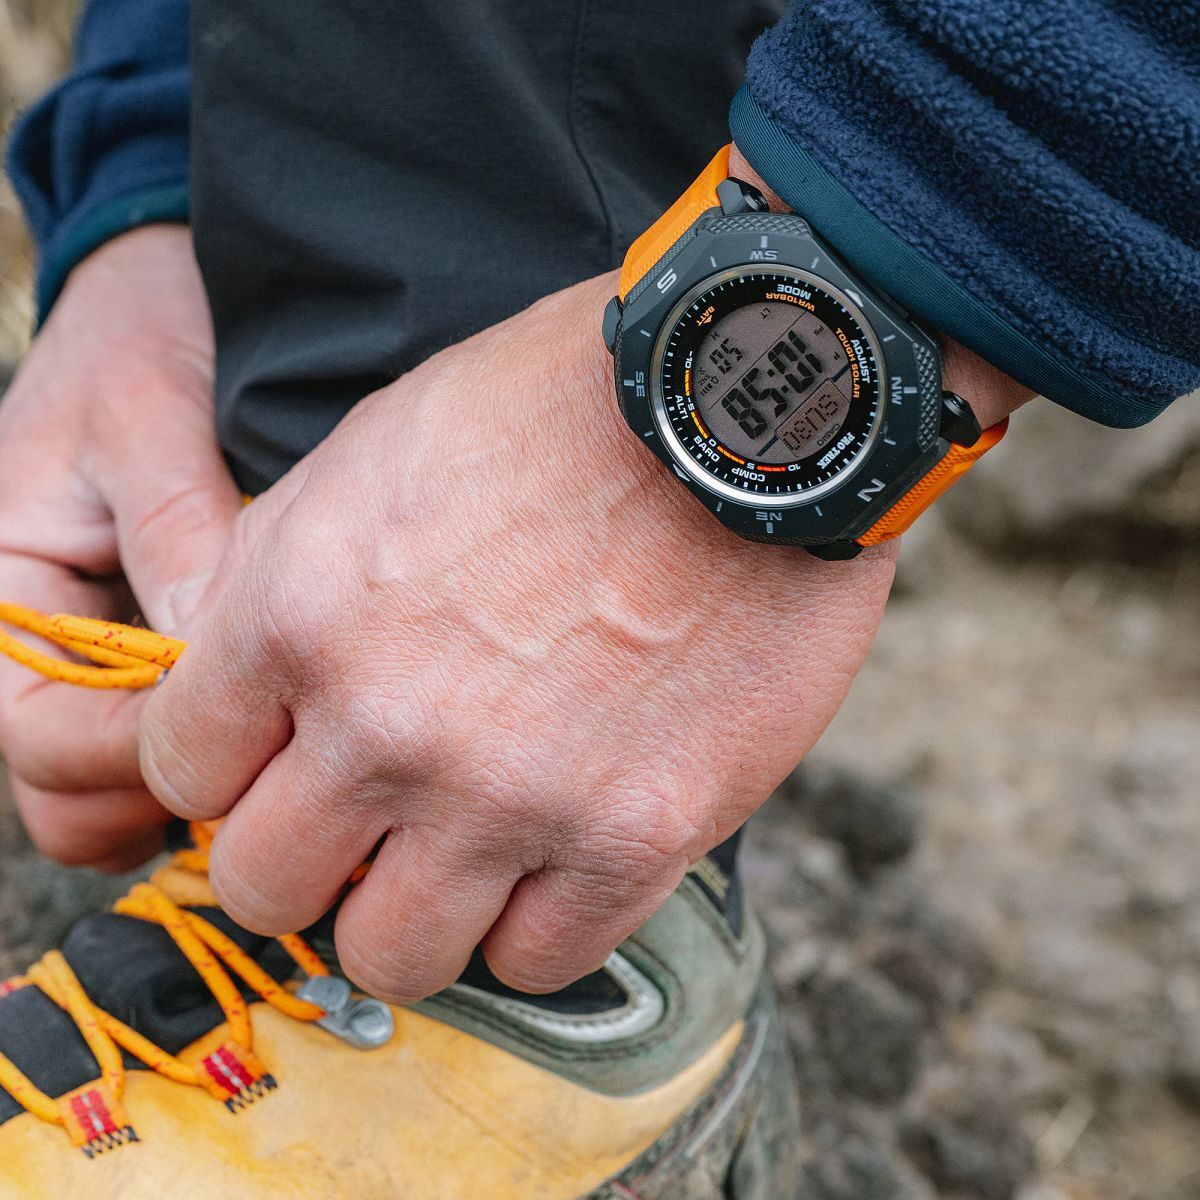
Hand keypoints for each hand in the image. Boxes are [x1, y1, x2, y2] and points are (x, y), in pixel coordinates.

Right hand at [0, 226, 240, 869]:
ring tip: (278, 735)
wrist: (155, 297)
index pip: (43, 739)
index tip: (243, 719)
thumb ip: (177, 541)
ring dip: (188, 783)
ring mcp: (88, 659)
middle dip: (164, 787)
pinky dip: (206, 752)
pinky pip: (159, 744)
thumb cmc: (133, 341)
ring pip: (114, 788)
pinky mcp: (143, 649)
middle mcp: (31, 648)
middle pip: (71, 791)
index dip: (144, 749)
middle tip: (269, 749)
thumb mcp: (145, 422)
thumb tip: (223, 664)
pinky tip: (274, 713)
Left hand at [139, 271, 901, 1000]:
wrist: (733, 414)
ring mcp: (509, 796)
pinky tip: (557, 855)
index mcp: (296, 615)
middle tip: (368, 817)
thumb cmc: (553, 413)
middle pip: (264, 889)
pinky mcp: (633, 838)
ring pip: (388, 959)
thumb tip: (241, 685)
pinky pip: (535, 963)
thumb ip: (277, 579)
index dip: (229, 770)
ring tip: (465, 850)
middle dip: (305, 859)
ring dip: (413, 913)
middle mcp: (384, 726)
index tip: (283, 758)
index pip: (181, 773)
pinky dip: (532, 924)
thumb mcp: (369, 454)